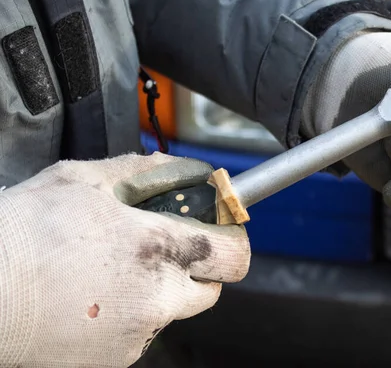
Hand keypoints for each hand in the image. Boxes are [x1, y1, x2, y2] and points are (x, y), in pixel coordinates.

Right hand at [0, 152, 249, 366]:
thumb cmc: (27, 230)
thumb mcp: (85, 180)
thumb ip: (146, 171)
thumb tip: (189, 171)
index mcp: (157, 246)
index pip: (234, 254)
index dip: (232, 241)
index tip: (220, 232)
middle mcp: (158, 297)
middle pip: (211, 289)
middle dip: (198, 270)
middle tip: (167, 251)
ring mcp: (139, 333)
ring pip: (174, 311)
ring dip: (161, 292)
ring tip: (116, 273)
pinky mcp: (117, 358)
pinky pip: (143, 333)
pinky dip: (132, 315)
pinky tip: (95, 297)